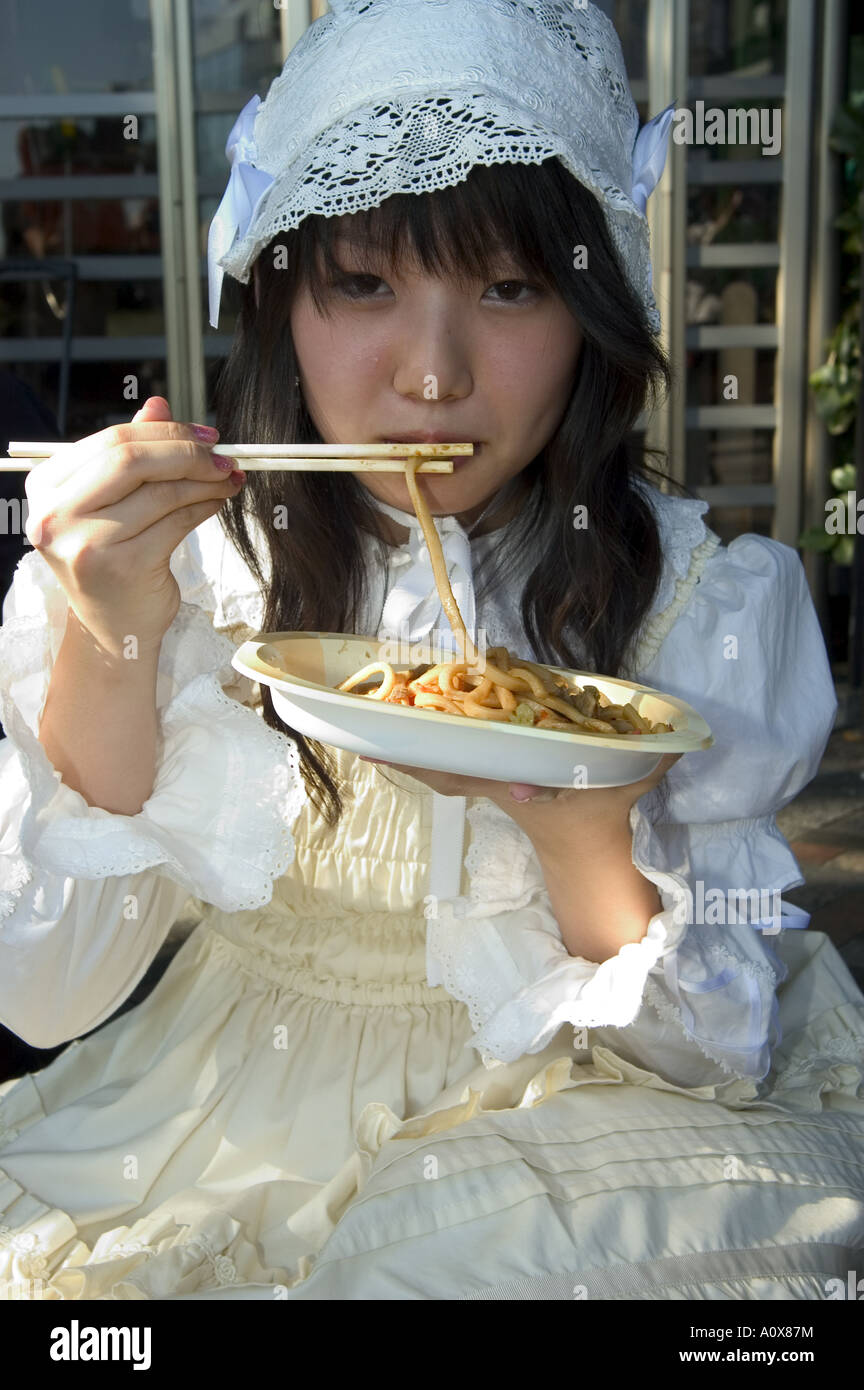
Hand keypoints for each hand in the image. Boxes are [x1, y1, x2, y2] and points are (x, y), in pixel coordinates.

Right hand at [24, 395, 244, 657]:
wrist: (113, 628)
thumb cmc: (114, 558)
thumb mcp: (113, 503)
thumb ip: (129, 454)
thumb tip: (158, 404)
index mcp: (46, 488)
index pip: (111, 442)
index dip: (165, 433)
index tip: (207, 435)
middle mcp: (55, 515)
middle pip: (131, 461)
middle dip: (187, 454)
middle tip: (225, 457)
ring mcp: (86, 543)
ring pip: (160, 493)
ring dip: (204, 482)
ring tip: (229, 480)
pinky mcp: (122, 567)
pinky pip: (175, 523)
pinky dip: (203, 507)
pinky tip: (217, 503)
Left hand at [358, 751, 683, 856]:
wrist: (581, 844)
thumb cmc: (602, 808)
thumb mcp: (629, 786)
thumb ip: (651, 764)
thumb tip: (670, 748)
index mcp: (525, 786)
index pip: (486, 775)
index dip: (462, 764)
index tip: (456, 757)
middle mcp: (496, 783)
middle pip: (443, 770)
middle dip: (409, 753)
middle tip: (369, 731)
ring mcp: (484, 780)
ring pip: (435, 764)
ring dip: (404, 746)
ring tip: (366, 719)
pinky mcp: (479, 773)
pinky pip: (442, 758)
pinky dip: (418, 742)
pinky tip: (394, 716)